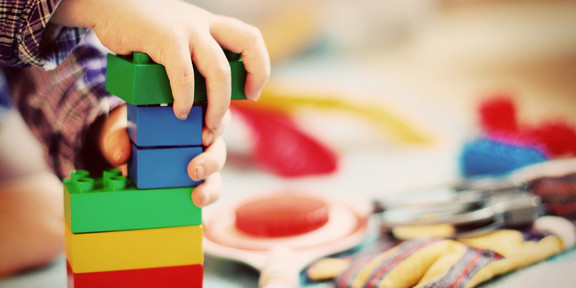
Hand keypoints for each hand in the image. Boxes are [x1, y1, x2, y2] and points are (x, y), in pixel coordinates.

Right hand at [52, 0, 269, 129]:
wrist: (108, 5)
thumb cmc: (141, 30)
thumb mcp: (176, 38)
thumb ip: (192, 59)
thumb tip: (200, 98)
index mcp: (210, 25)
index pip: (250, 39)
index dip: (259, 66)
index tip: (252, 92)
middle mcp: (204, 24)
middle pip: (249, 43)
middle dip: (254, 77)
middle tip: (240, 105)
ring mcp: (186, 29)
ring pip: (218, 70)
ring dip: (218, 103)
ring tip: (207, 124)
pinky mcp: (165, 38)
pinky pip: (183, 74)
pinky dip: (184, 97)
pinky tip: (178, 110)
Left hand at [98, 105, 228, 206]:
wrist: (124, 154)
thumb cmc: (130, 135)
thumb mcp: (121, 131)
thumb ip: (117, 138)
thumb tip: (120, 155)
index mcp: (191, 120)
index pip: (215, 118)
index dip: (217, 125)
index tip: (204, 137)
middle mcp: (201, 142)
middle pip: (218, 148)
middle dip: (212, 160)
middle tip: (195, 170)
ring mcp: (200, 165)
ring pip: (216, 175)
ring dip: (211, 187)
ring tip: (198, 196)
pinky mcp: (195, 186)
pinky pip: (207, 194)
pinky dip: (206, 203)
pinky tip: (201, 213)